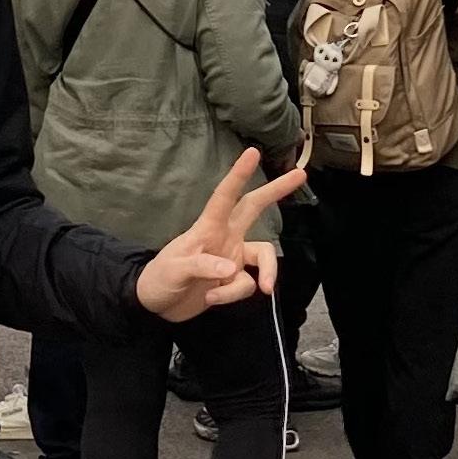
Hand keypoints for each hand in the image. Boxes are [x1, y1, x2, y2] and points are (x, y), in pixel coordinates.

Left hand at [136, 150, 307, 323]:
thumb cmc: (160, 278)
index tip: (252, 153)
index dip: (238, 175)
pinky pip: (248, 285)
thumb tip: (230, 269)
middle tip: (300, 174)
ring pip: (263, 258)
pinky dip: (232, 296)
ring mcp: (233, 257)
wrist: (158, 305)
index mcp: (208, 227)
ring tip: (245, 291)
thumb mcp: (174, 270)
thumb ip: (201, 267)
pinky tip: (211, 298)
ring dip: (264, 274)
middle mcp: (226, 237)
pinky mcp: (236, 280)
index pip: (225, 197)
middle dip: (276, 190)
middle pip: (255, 208)